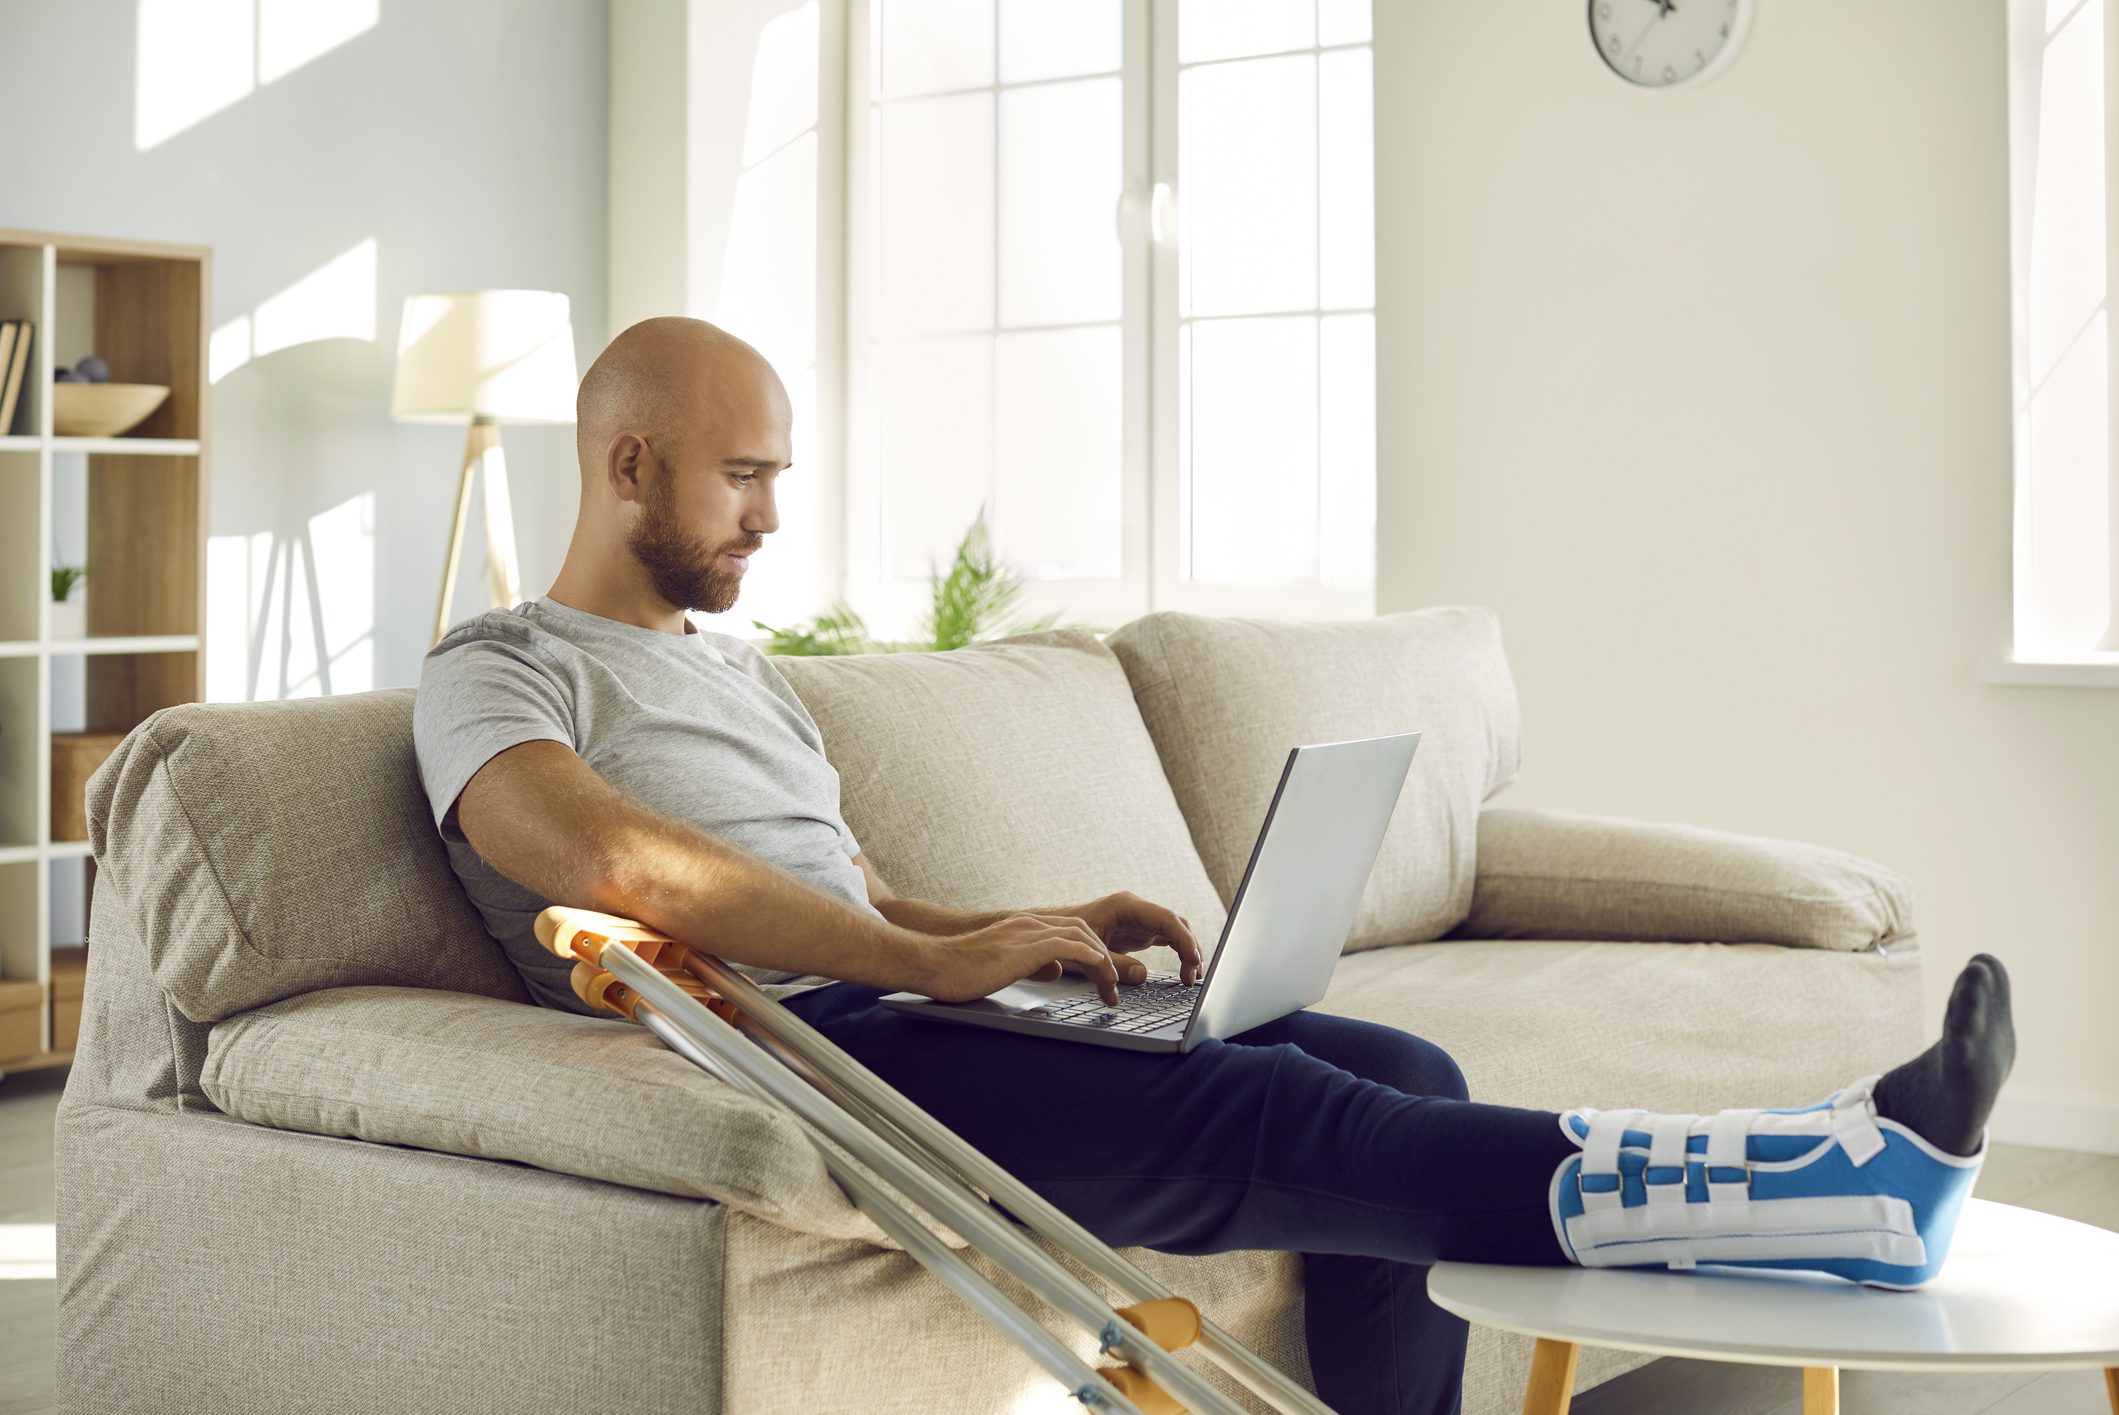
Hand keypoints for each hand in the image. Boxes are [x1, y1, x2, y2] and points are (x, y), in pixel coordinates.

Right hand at [916, 913, 1122, 1004]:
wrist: (933, 964)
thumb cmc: (960, 970)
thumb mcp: (1004, 966)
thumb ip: (1031, 964)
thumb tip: (1055, 969)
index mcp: (1024, 927)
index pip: (1071, 931)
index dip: (1093, 952)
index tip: (1105, 978)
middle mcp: (1029, 924)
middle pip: (1083, 931)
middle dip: (1105, 958)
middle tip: (1115, 987)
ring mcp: (1027, 933)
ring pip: (1082, 937)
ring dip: (1104, 963)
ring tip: (1112, 988)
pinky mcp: (1025, 947)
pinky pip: (1071, 946)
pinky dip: (1093, 959)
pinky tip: (1102, 973)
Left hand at [1035, 890, 1203, 988]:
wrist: (1051, 933)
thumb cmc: (1064, 939)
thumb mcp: (1087, 953)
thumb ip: (1115, 964)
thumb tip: (1142, 976)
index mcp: (1126, 905)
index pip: (1166, 918)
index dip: (1184, 940)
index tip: (1193, 961)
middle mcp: (1137, 909)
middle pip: (1176, 924)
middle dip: (1190, 948)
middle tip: (1194, 977)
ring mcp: (1139, 920)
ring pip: (1174, 932)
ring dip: (1187, 952)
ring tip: (1191, 979)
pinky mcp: (1139, 932)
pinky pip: (1166, 939)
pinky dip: (1177, 953)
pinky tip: (1183, 971)